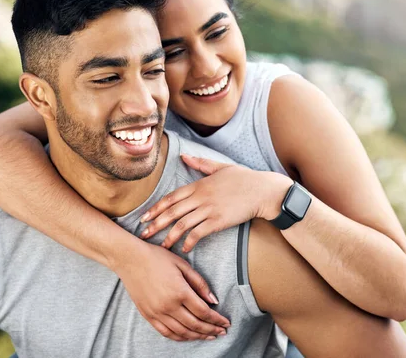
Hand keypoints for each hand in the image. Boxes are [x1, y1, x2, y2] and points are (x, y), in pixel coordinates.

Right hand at [114, 241, 229, 340]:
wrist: (130, 259)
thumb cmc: (157, 257)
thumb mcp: (182, 264)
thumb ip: (199, 283)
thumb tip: (213, 300)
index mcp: (180, 291)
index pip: (204, 312)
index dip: (217, 319)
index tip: (226, 322)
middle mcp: (169, 305)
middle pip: (195, 325)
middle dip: (211, 330)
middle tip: (222, 332)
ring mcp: (157, 313)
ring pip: (182, 332)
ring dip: (198, 336)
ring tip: (209, 335)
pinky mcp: (148, 315)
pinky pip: (166, 333)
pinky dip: (180, 337)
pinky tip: (189, 336)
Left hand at [139, 154, 291, 251]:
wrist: (262, 191)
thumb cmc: (244, 179)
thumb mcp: (220, 167)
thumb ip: (200, 163)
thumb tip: (184, 156)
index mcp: (199, 184)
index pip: (171, 197)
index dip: (156, 207)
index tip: (144, 216)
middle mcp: (201, 197)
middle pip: (172, 211)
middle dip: (156, 223)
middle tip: (143, 233)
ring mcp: (209, 209)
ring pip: (183, 224)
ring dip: (170, 236)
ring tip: (162, 245)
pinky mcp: (219, 221)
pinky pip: (199, 233)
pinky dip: (189, 241)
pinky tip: (184, 248)